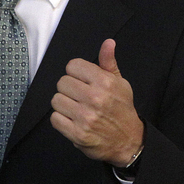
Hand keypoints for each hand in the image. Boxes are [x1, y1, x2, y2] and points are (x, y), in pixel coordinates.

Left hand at [51, 39, 144, 166]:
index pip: (72, 66)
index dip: (76, 73)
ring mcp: (85, 117)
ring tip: (76, 109)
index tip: (83, 81)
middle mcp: (95, 98)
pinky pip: (55, 119)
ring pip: (56, 100)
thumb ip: (109, 62)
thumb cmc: (122, 109)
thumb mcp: (120, 83)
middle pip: (62, 82)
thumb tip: (108, 42)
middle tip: (80, 97)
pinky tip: (73, 120)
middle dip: (69, 89)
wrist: (128, 140)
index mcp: (105, 82)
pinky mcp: (77, 134)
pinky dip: (61, 120)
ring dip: (64, 105)